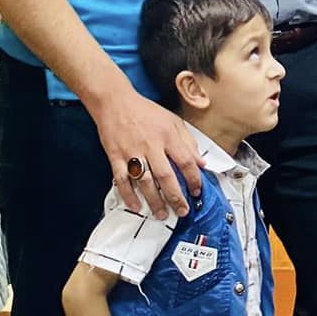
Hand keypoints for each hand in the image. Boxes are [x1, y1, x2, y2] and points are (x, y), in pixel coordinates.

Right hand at [92, 88, 200, 218]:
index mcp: (167, 135)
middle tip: (182, 211)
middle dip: (176, 197)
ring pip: (145, 182)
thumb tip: (201, 162)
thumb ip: (188, 142)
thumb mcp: (173, 121)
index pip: (185, 161)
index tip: (197, 191)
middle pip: (166, 176)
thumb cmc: (145, 111)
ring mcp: (131, 152)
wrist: (115, 101)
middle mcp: (150, 145)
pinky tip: (136, 206)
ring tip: (162, 214)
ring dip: (154, 201)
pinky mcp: (115, 156)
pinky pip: (122, 179)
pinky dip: (128, 195)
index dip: (194, 179)